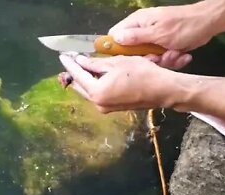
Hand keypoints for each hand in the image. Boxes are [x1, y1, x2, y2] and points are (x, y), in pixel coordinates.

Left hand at [58, 54, 186, 112]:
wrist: (162, 90)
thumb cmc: (141, 74)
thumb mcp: (116, 63)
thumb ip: (95, 64)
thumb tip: (80, 61)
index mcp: (97, 92)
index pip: (78, 75)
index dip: (70, 64)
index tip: (63, 56)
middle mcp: (98, 103)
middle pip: (81, 86)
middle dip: (75, 72)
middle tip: (72, 58)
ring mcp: (105, 108)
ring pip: (89, 91)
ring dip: (85, 79)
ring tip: (82, 64)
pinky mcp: (112, 108)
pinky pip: (98, 95)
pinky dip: (94, 84)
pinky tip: (96, 74)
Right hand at [109, 4, 215, 68]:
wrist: (209, 24)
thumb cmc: (183, 26)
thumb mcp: (158, 33)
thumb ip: (136, 37)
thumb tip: (115, 38)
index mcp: (137, 22)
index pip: (116, 35)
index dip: (118, 49)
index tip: (128, 59)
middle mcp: (143, 30)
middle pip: (133, 52)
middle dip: (146, 59)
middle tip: (158, 58)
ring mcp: (154, 39)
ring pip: (148, 58)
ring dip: (162, 60)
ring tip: (174, 54)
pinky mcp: (164, 46)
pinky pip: (161, 59)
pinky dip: (171, 59)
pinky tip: (181, 55)